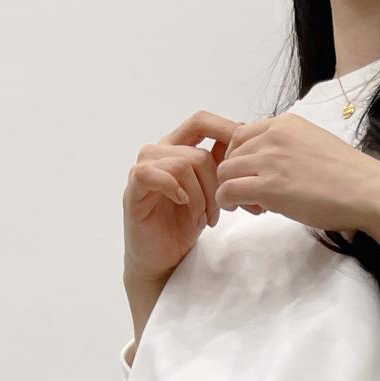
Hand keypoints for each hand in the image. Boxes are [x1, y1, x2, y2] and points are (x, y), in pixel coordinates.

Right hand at [123, 111, 238, 288]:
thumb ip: (221, 167)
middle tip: (224, 210)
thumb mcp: (211, 192)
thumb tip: (246, 143)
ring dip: (200, 197)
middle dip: (217, 185)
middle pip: (198, 152)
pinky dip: (174, 189)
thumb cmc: (183, 225)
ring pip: (182, 165)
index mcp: (178, 148)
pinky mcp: (134, 189)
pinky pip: (152, 174)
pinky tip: (182, 204)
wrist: (163, 258)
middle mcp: (160, 153)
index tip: (245, 156)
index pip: (201, 122)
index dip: (224, 130)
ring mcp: (145, 169)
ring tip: (204, 218)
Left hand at [214, 113, 379, 232]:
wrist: (367, 191)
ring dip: (232, 190)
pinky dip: (227, 202)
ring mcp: (269, 160)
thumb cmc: (349, 177)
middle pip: (231, 153)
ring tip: (254, 206)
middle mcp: (273, 135)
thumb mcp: (314, 147)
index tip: (255, 177)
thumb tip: (275, 168)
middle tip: (254, 196)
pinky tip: (244, 210)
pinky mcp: (268, 186)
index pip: (243, 134)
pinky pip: (227, 191)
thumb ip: (289, 150)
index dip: (242, 158)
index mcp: (285, 123)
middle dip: (236, 175)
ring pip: (225, 172)